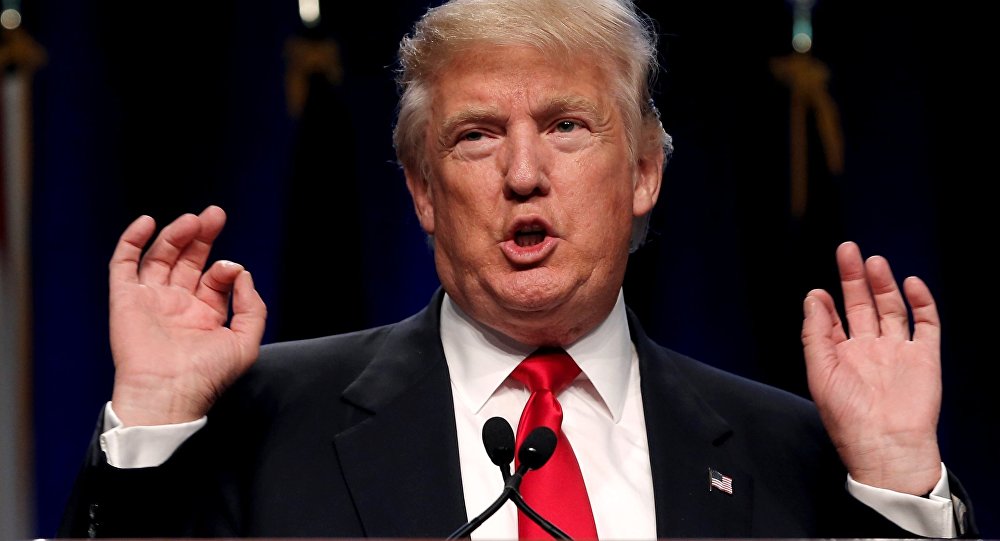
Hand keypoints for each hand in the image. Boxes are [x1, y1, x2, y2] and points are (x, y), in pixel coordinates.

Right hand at [108, 205, 266, 426]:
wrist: (169, 393)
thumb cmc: (207, 376)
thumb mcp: (245, 342)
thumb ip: (253, 308)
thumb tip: (241, 273)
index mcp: (205, 315)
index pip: (215, 278)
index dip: (225, 268)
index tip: (232, 269)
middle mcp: (178, 304)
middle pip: (188, 259)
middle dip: (202, 236)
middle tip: (215, 215)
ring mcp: (151, 300)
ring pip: (161, 256)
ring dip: (175, 235)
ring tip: (193, 220)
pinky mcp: (125, 299)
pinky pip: (124, 264)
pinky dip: (132, 241)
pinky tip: (147, 223)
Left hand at [801, 241, 941, 494]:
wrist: (886, 445)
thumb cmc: (848, 416)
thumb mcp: (820, 372)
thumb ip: (816, 333)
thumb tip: (812, 297)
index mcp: (842, 356)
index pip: (833, 320)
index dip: (826, 303)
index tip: (820, 290)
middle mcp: (870, 350)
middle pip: (863, 305)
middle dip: (855, 279)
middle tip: (848, 250)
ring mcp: (898, 351)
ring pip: (892, 309)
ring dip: (883, 285)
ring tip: (873, 261)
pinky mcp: (925, 357)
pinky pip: (926, 324)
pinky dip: (921, 302)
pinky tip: (910, 283)